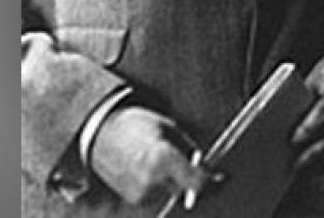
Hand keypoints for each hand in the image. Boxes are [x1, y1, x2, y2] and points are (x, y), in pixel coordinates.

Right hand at [90, 106, 220, 209]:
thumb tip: (205, 162)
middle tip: (203, 170)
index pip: (197, 182)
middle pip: (188, 192)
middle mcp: (152, 180)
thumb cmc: (136, 124)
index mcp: (163, 158)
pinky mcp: (134, 200)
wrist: (100, 133)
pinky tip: (160, 172)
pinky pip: (159, 197)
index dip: (213, 183)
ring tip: (173, 165)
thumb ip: (187, 148)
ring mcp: (142, 193)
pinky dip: (165, 187)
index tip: (223, 179)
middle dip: (197, 183)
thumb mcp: (168, 127)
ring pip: (174, 195)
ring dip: (180, 185)